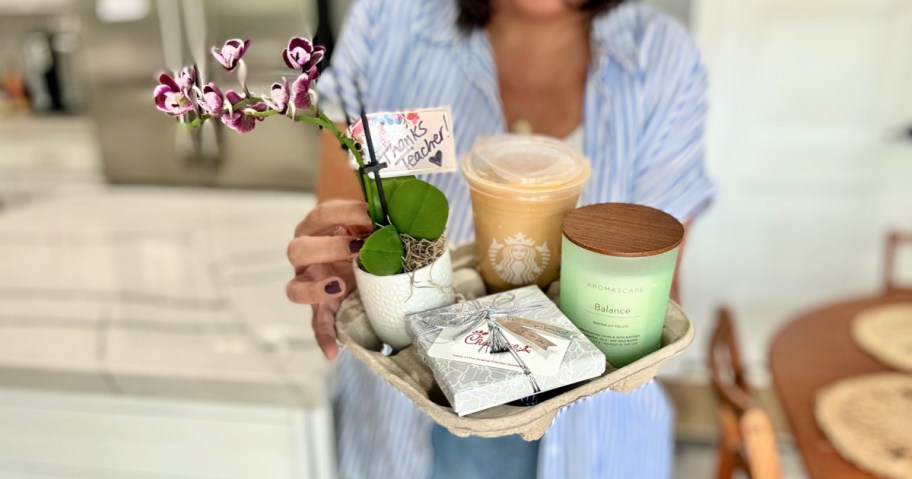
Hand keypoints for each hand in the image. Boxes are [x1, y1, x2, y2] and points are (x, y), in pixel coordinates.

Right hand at [286, 200, 371, 358]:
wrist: (356, 247)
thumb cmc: (363, 232)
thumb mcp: (370, 221)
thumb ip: (382, 217)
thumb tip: (412, 209)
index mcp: (318, 227)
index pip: (322, 215)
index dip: (345, 213)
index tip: (370, 214)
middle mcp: (306, 255)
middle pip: (298, 250)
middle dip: (328, 247)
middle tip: (357, 248)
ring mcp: (309, 282)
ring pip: (295, 288)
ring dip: (315, 289)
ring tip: (339, 287)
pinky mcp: (320, 307)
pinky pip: (316, 324)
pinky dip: (324, 338)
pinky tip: (333, 351)